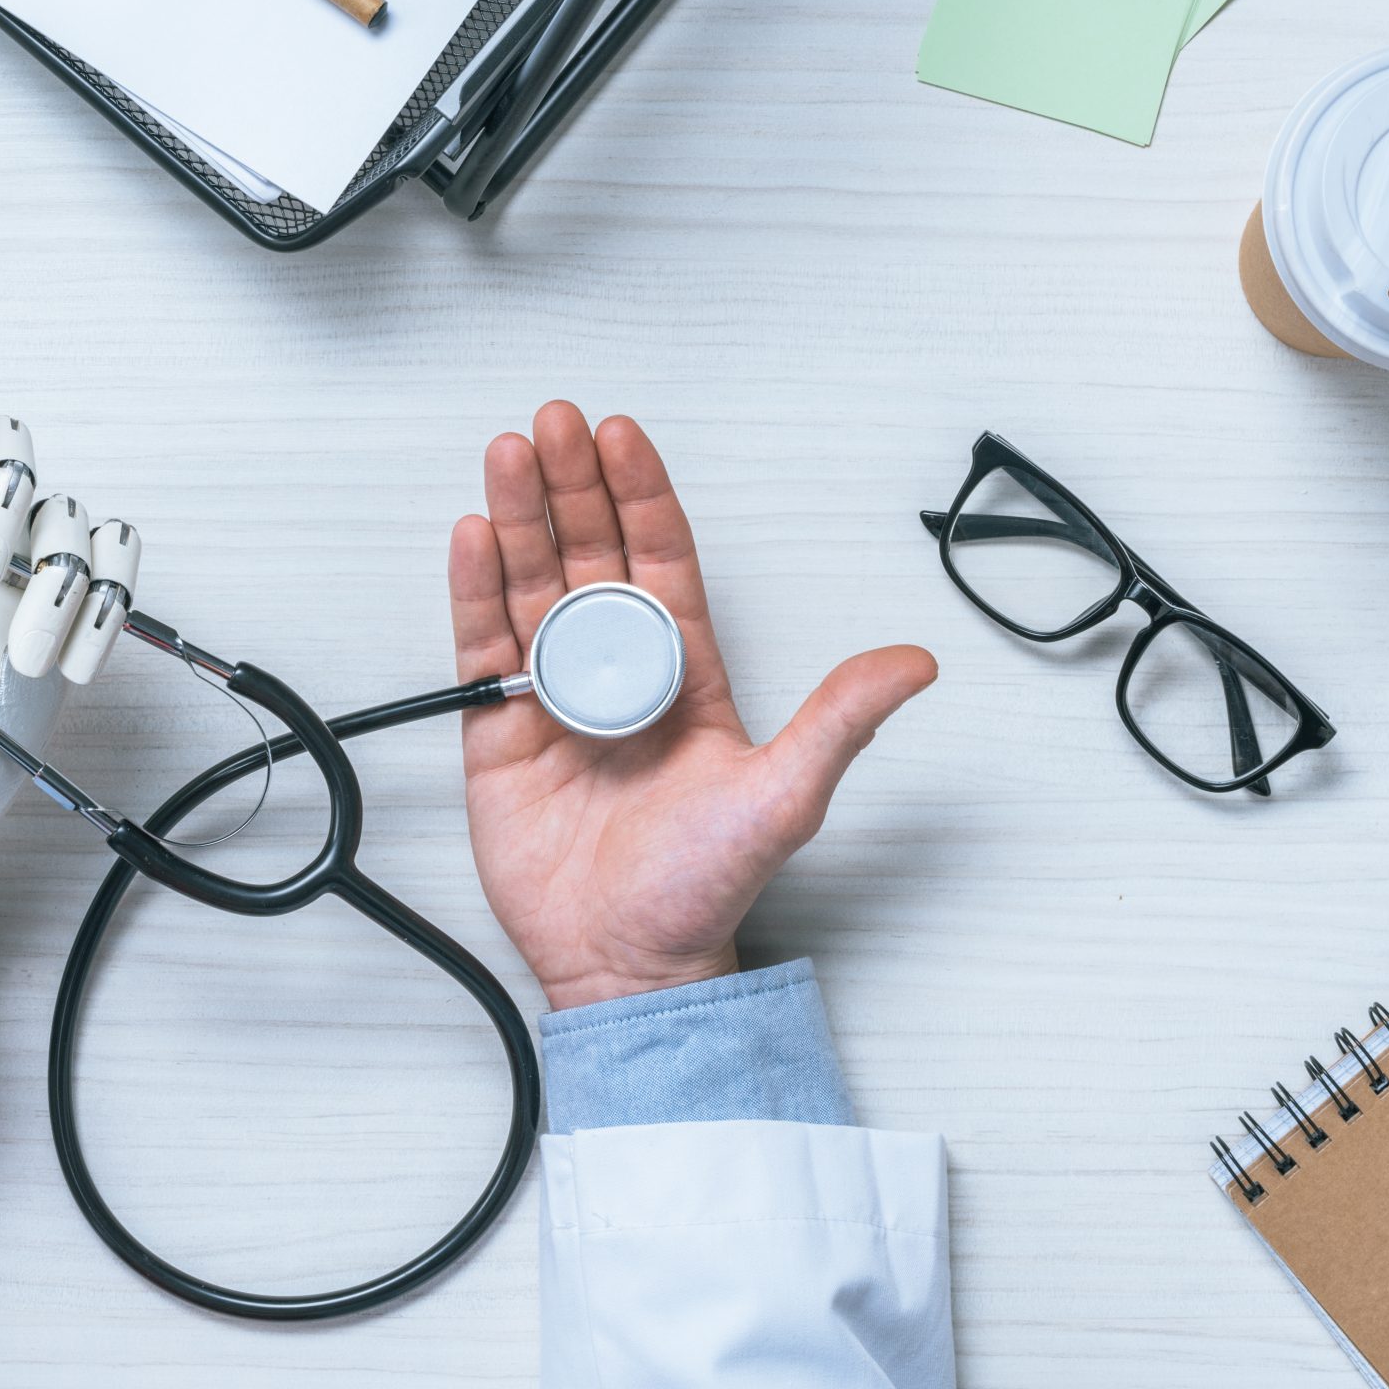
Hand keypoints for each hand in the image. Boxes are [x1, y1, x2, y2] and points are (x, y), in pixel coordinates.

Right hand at [448, 403, 936, 1009]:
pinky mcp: (499, 733)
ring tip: (507, 456)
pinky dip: (473, 590)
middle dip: (572, 486)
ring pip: (531, 585)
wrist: (629, 965)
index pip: (660, 559)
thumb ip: (841, 720)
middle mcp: (615, 671)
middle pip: (589, 554)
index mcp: (684, 671)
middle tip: (555, 424)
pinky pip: (480, 647)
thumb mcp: (788, 796)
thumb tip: (915, 663)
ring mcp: (553, 697)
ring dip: (518, 519)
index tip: (622, 438)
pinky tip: (473, 536)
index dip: (641, 495)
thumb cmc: (704, 889)